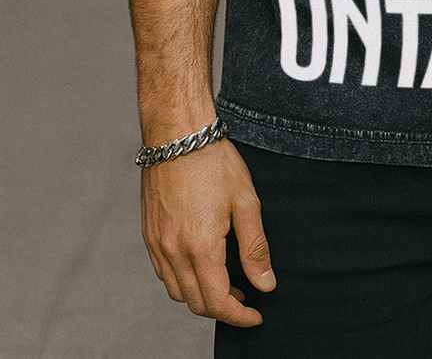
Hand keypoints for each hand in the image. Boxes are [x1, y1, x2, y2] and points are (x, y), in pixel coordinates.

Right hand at [141, 138, 274, 324]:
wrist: (178, 134)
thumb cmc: (214, 162)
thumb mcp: (246, 202)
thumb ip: (255, 248)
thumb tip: (265, 283)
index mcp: (200, 247)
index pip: (217, 302)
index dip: (239, 316)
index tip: (255, 314)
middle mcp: (173, 251)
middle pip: (195, 303)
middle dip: (222, 308)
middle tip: (244, 296)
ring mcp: (157, 243)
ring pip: (176, 291)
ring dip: (200, 296)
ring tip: (224, 280)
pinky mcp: (148, 233)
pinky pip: (163, 272)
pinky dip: (181, 279)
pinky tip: (199, 263)